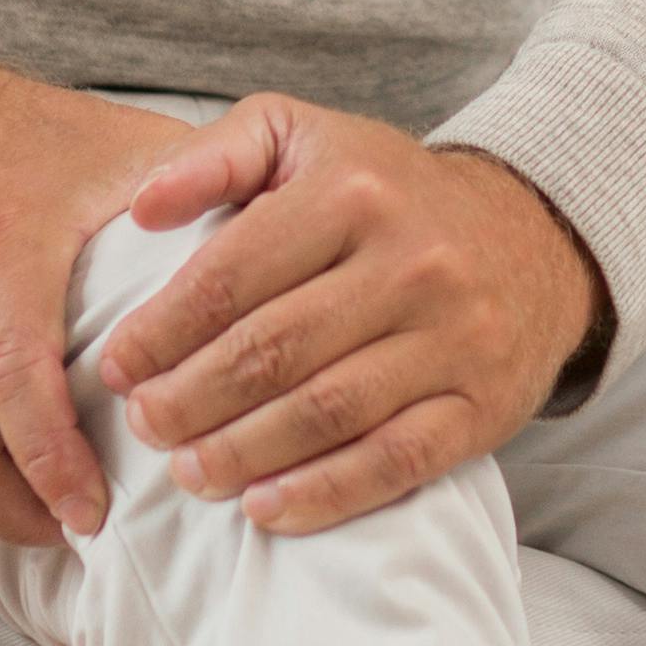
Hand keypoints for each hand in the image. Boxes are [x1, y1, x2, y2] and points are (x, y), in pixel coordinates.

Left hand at [94, 96, 605, 537]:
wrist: (530, 235)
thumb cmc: (383, 190)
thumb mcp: (302, 136)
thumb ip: (216, 155)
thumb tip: (142, 207)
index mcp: (350, 190)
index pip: (233, 273)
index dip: (162, 329)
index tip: (115, 366)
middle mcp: (409, 261)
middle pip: (273, 350)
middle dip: (191, 398)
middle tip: (141, 427)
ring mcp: (451, 338)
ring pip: (327, 411)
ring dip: (243, 452)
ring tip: (186, 473)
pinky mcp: (481, 407)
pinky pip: (396, 462)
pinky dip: (325, 494)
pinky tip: (264, 509)